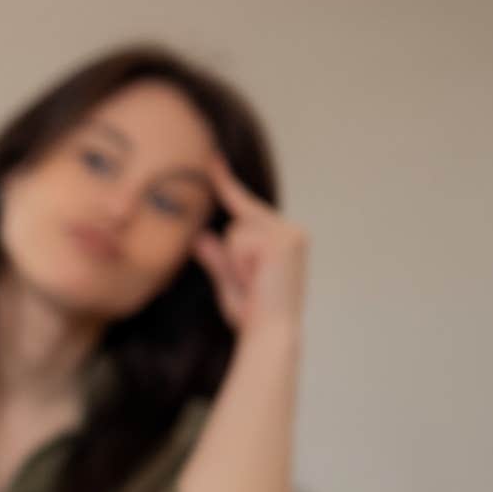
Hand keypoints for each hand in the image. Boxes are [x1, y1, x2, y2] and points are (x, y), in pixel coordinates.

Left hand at [193, 158, 308, 336]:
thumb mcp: (228, 283)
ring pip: (236, 230)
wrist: (271, 334)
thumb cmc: (253, 315)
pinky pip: (240, 239)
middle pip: (237, 220)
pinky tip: (257, 277)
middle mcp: (291, 232)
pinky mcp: (285, 238)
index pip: (246, 207)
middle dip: (233, 254)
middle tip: (252, 283)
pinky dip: (240, 262)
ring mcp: (290, 233)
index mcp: (283, 239)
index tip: (211, 157)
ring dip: (235, 260)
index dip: (226, 182)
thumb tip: (201, 236)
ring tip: (254, 283)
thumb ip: (217, 258)